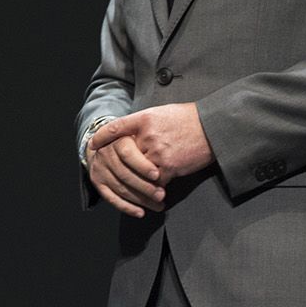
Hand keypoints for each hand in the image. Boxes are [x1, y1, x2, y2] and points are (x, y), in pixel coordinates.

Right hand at [85, 134, 164, 218]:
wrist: (108, 143)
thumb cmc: (131, 141)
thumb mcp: (140, 135)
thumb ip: (149, 146)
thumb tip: (166, 163)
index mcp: (117, 140)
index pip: (128, 154)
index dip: (142, 166)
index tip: (157, 175)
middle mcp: (105, 154)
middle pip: (125, 174)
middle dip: (145, 187)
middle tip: (161, 195)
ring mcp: (100, 168)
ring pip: (120, 188)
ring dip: (140, 200)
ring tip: (157, 205)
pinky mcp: (97, 181)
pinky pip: (111, 198)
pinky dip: (126, 207)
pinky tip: (140, 212)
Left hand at [87, 103, 214, 217]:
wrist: (213, 127)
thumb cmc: (188, 119)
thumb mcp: (161, 113)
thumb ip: (143, 123)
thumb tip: (130, 133)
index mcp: (143, 119)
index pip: (115, 127)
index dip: (101, 137)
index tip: (93, 144)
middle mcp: (147, 135)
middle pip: (123, 155)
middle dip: (118, 166)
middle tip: (112, 173)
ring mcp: (156, 152)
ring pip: (136, 172)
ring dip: (135, 182)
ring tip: (133, 188)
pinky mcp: (168, 167)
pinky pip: (153, 182)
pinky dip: (153, 188)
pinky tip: (156, 193)